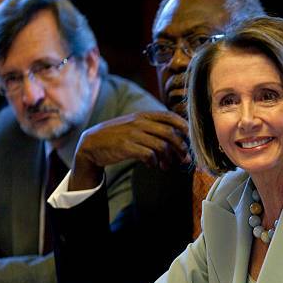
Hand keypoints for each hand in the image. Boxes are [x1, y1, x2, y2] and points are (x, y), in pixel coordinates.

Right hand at [70, 111, 190, 189]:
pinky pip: (148, 155)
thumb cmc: (118, 136)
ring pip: (161, 146)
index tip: (190, 138)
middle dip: (181, 148)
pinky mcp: (126, 147)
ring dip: (168, 159)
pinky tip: (152, 166)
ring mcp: (132, 135)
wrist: (92, 144)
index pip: (169, 116)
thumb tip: (176, 135)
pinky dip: (154, 162)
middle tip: (183, 159)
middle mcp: (139, 123)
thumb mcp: (134, 125)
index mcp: (143, 116)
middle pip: (170, 133)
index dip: (183, 126)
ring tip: (166, 166)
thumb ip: (152, 126)